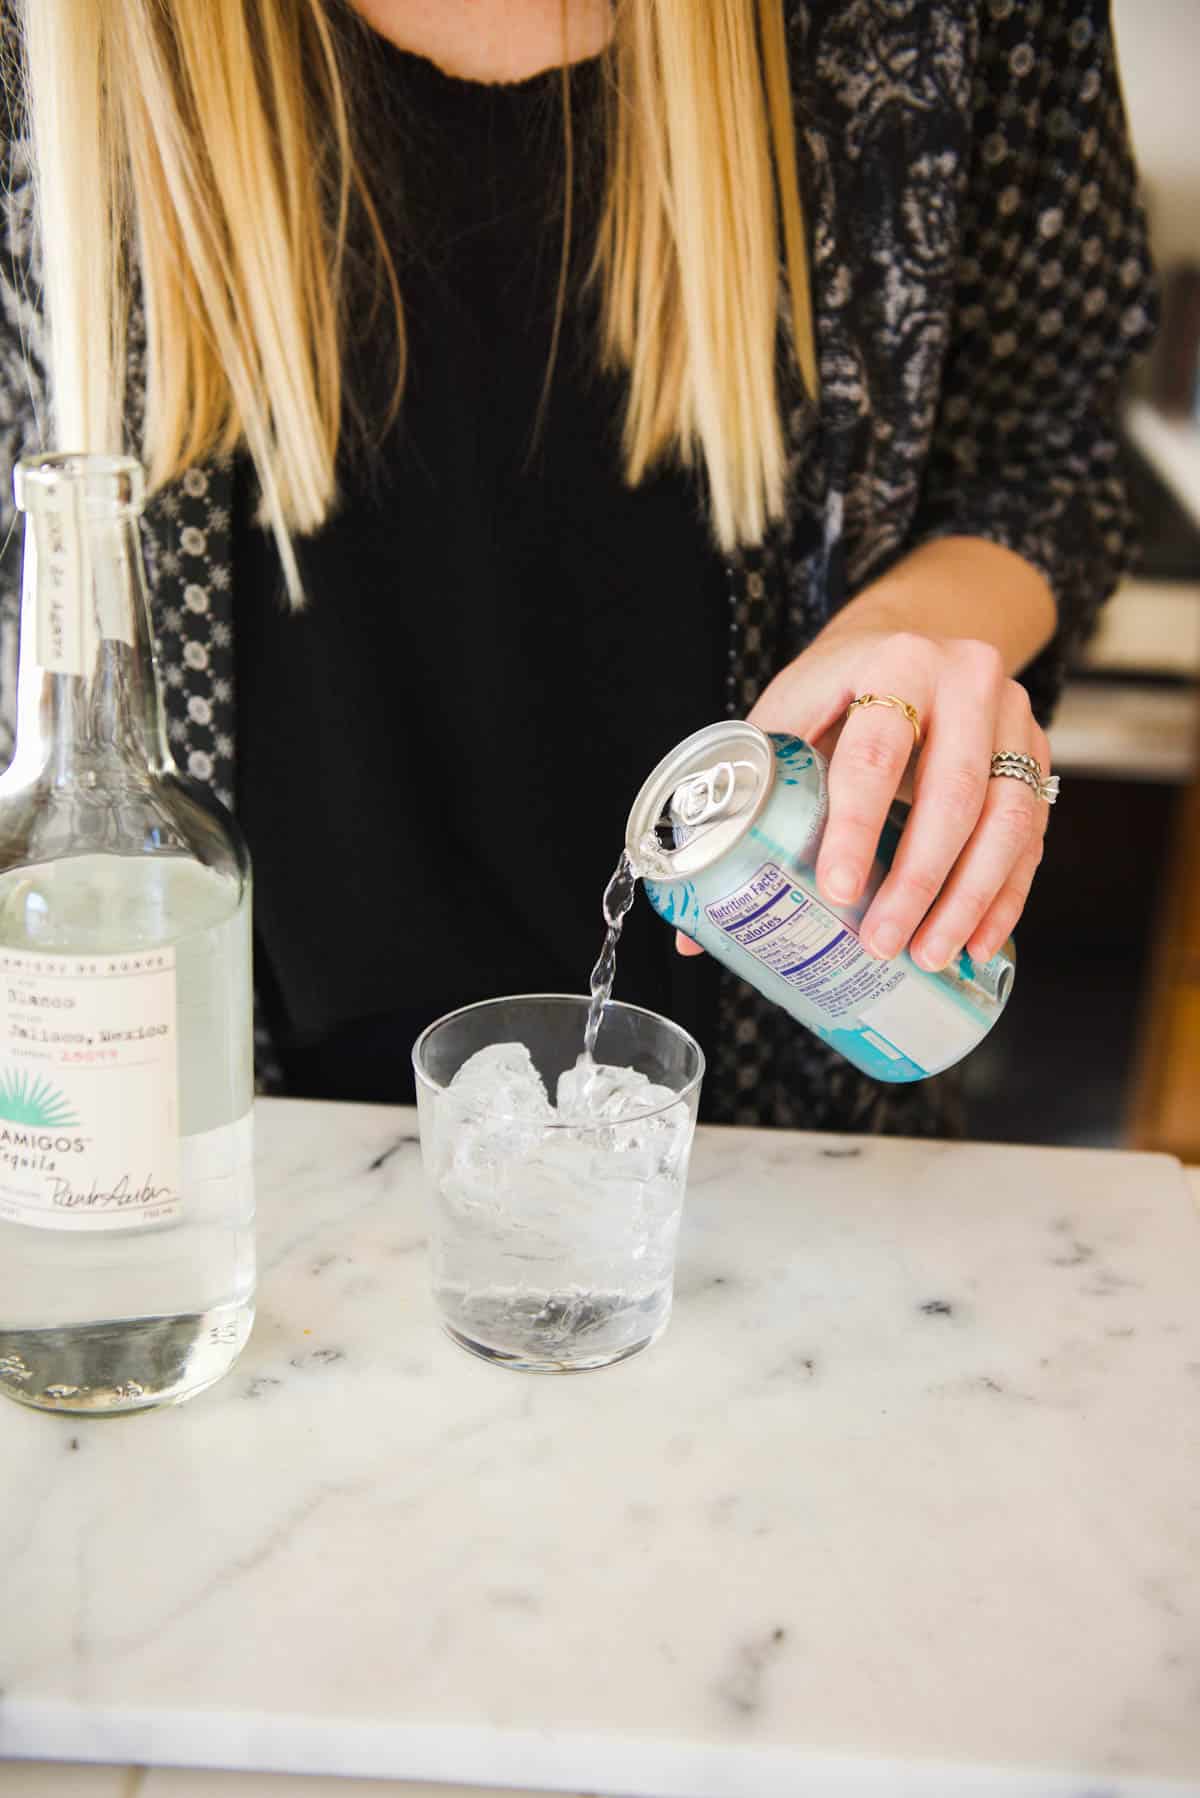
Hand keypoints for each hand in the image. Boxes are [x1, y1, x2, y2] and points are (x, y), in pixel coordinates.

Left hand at [676, 624, 1051, 970]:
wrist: (908, 640)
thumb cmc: (836, 690)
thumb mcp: (787, 716)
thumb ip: (746, 802)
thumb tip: (693, 931)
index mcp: (894, 662)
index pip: (876, 753)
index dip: (857, 826)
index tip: (838, 890)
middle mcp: (967, 680)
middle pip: (954, 793)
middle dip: (918, 881)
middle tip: (882, 942)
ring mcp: (1013, 717)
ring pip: (1006, 818)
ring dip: (969, 899)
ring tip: (929, 956)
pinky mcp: (1037, 754)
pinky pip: (1031, 833)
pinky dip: (1006, 895)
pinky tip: (977, 942)